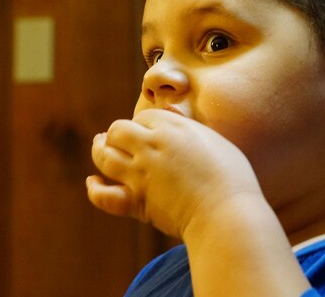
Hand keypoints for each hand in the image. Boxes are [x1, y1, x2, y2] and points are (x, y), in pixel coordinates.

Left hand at [86, 108, 261, 237]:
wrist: (227, 212)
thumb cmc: (231, 177)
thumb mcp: (214, 139)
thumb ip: (188, 127)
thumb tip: (171, 112)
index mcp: (172, 127)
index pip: (143, 117)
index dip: (143, 125)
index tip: (149, 133)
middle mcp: (151, 145)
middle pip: (118, 130)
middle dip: (116, 133)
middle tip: (117, 138)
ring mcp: (140, 173)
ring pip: (103, 155)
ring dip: (99, 150)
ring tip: (99, 146)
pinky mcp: (137, 201)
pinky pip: (104, 195)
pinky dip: (94, 189)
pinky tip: (93, 183)